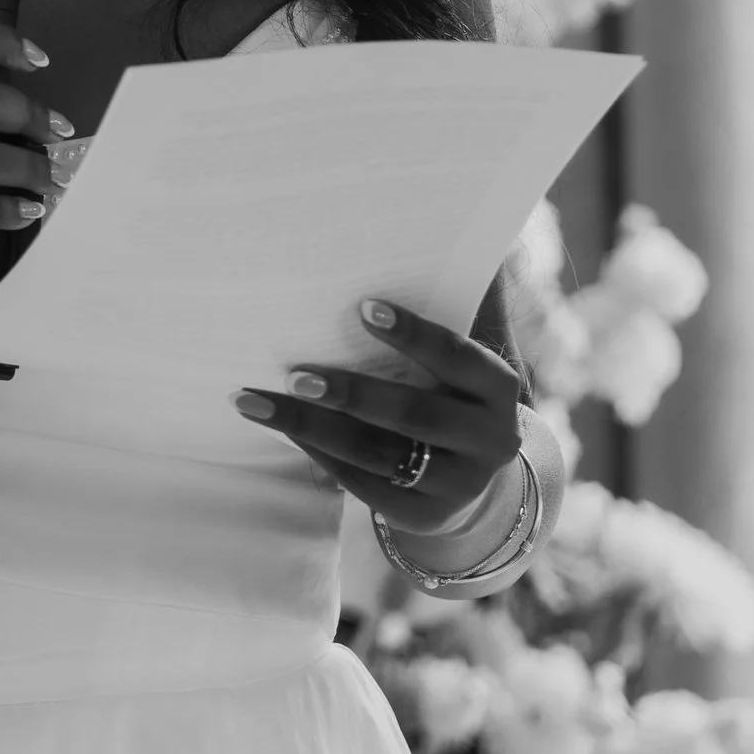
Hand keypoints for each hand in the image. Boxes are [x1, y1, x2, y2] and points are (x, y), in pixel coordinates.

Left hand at [232, 299, 522, 538]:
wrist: (470, 473)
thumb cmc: (448, 391)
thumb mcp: (457, 360)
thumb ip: (444, 313)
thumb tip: (409, 236)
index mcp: (498, 389)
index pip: (457, 357)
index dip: (413, 334)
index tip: (362, 307)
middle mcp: (489, 439)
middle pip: (412, 414)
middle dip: (349, 393)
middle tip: (294, 374)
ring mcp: (459, 484)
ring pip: (377, 454)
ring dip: (311, 426)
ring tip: (255, 401)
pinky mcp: (424, 516)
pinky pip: (362, 485)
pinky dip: (318, 454)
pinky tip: (282, 429)